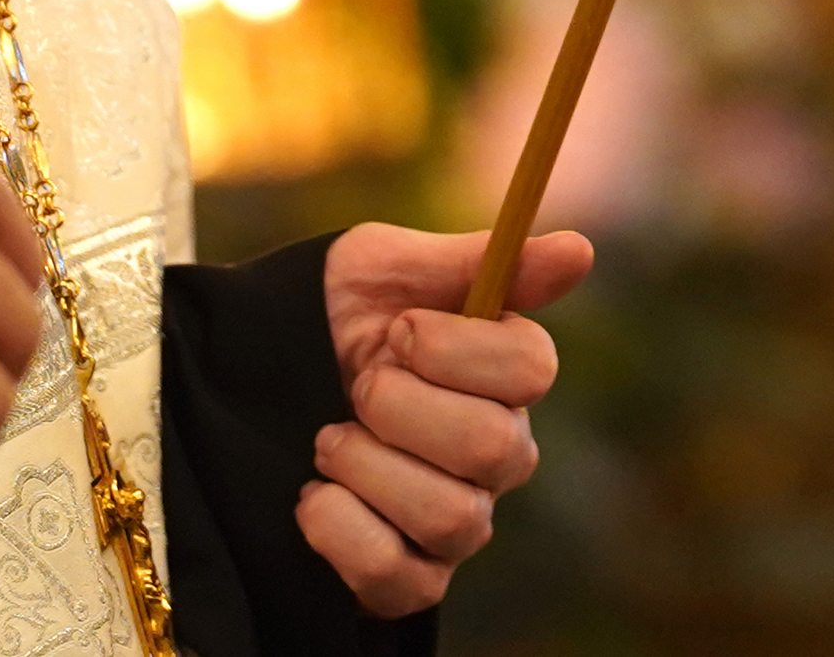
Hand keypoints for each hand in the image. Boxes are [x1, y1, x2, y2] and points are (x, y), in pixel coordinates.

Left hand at [298, 224, 594, 616]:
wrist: (253, 376)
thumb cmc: (336, 314)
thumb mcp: (389, 267)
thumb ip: (481, 262)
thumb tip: (580, 251)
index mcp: (508, 372)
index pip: (533, 370)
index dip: (454, 349)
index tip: (397, 331)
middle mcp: (502, 453)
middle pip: (494, 447)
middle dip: (400, 409)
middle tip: (357, 387)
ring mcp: (462, 521)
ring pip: (451, 518)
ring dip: (367, 470)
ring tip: (328, 439)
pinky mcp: (412, 579)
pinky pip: (402, 581)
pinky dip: (344, 535)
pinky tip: (313, 496)